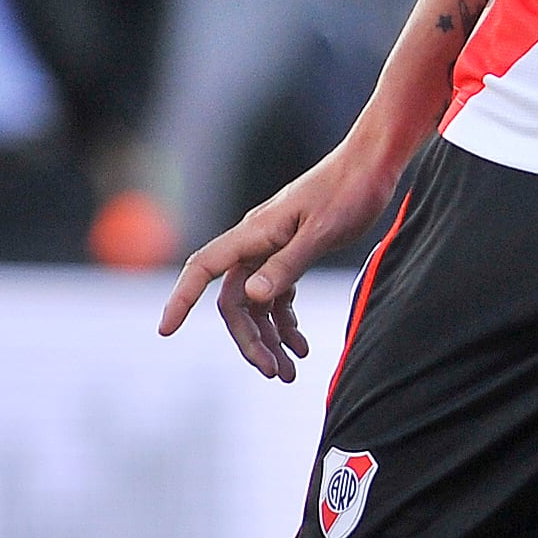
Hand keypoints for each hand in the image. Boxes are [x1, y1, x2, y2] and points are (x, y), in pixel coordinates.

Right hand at [156, 140, 406, 381]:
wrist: (371, 164)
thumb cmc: (349, 192)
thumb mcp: (321, 233)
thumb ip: (287, 266)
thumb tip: (252, 297)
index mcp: (253, 234)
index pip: (204, 269)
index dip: (181, 299)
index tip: (165, 330)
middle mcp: (256, 242)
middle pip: (235, 301)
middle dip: (250, 341)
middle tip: (277, 374)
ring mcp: (272, 248)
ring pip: (257, 304)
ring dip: (270, 339)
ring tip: (290, 372)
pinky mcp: (292, 252)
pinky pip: (278, 295)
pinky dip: (286, 322)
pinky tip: (300, 344)